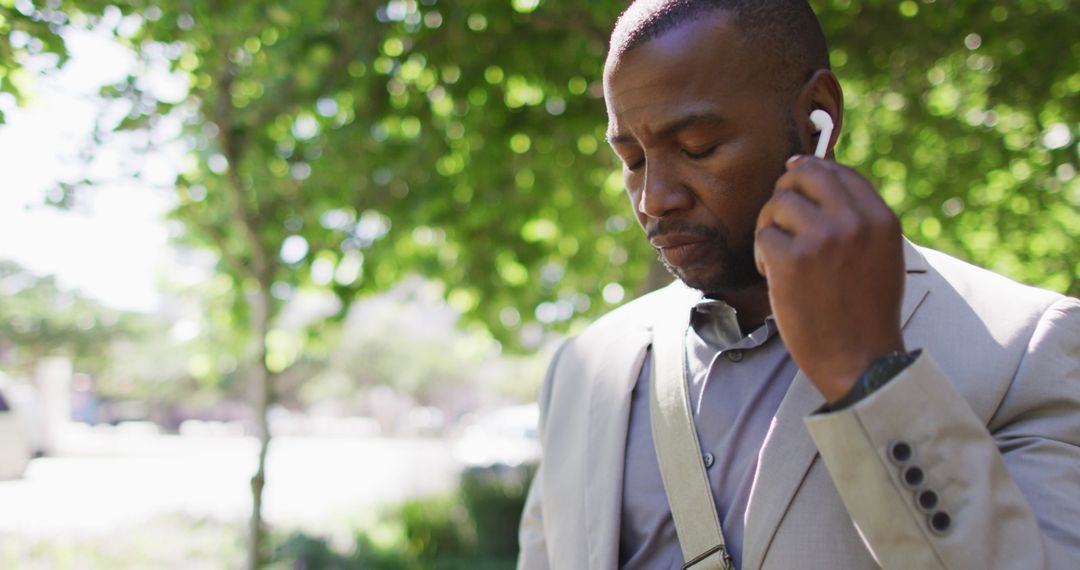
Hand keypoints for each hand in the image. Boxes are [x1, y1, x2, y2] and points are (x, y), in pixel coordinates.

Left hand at [754, 155, 905, 401]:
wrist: (860, 360)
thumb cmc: (865, 312)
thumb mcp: (881, 254)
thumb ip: (858, 218)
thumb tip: (814, 174)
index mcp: (880, 218)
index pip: (838, 171)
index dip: (810, 171)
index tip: (794, 178)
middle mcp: (853, 221)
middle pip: (803, 175)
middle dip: (785, 192)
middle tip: (780, 220)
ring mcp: (822, 238)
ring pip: (777, 204)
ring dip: (770, 228)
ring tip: (780, 258)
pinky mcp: (790, 260)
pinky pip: (763, 237)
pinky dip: (762, 257)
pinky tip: (775, 277)